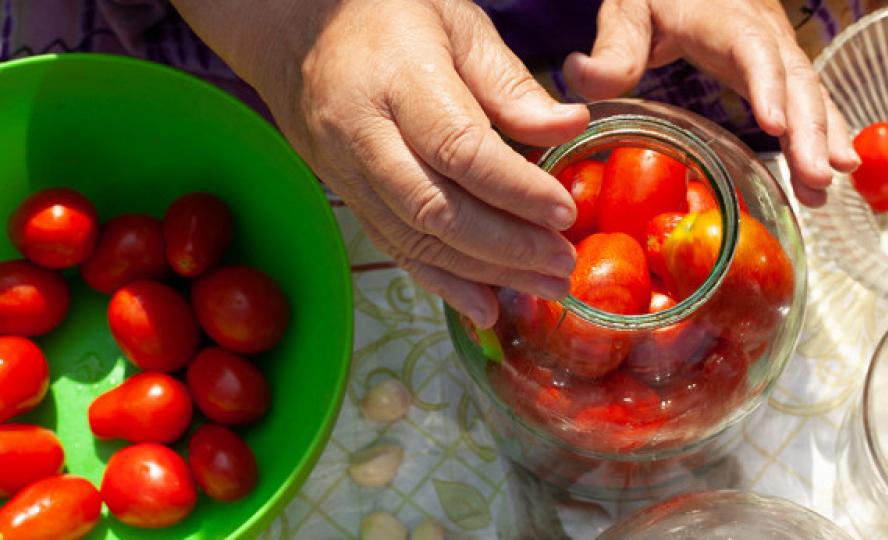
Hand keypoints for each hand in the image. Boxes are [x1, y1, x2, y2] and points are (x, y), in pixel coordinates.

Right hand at [173, 0, 590, 327]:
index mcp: (396, 79)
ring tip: (545, 289)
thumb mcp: (456, 25)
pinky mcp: (347, 198)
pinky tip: (485, 306)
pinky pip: (395, 250)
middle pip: (436, 209)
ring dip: (486, 274)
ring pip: (417, 241)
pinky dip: (443, 283)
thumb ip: (509, 84)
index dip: (516, 189)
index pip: (460, 148)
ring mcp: (346, 174)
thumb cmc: (387, 14)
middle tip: (564, 265)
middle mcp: (362, 135)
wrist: (294, 31)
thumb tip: (569, 128)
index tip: (565, 213)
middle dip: (508, 247)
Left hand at [562, 0, 859, 205]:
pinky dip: (823, 132)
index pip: (753, 49)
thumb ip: (612, 48)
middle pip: (793, 79)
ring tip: (825, 188)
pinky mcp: (778, 66)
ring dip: (821, 140)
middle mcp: (762, 31)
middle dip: (808, 130)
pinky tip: (831, 168)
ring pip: (809, 92)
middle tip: (814, 177)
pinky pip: (807, 98)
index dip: (768, 86)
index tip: (776, 127)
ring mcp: (776, 49)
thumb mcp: (628, 10)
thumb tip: (583, 78)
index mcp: (725, 17)